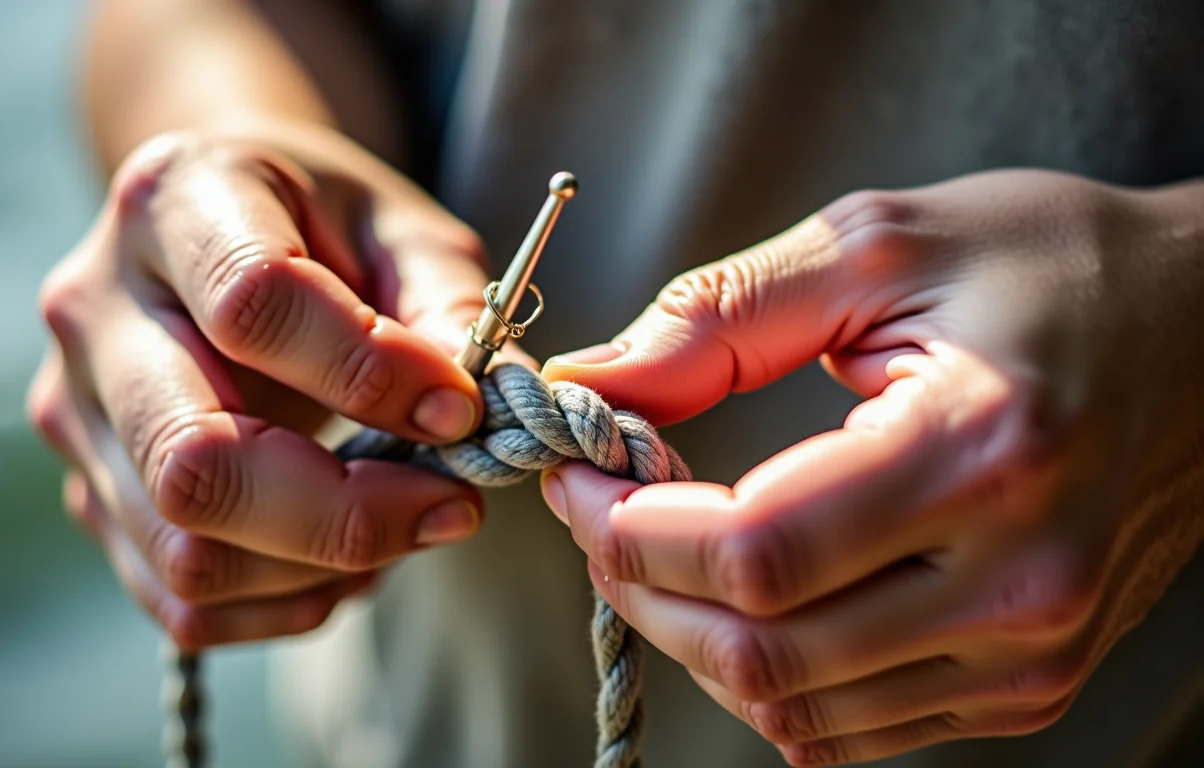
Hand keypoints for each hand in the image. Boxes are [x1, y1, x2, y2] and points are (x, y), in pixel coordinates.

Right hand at [27, 122, 505, 648]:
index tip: (460, 410)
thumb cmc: (326, 222)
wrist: (226, 224)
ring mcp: (80, 410)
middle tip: (450, 505)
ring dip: (323, 567)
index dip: (368, 374)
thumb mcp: (403, 228)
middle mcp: (98, 309)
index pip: (253, 307)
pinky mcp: (92, 490)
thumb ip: (452, 307)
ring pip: (186, 550)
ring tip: (407, 524)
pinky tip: (348, 560)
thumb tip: (489, 414)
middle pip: (194, 460)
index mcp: (175, 202)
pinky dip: (284, 601)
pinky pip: (180, 600)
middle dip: (344, 513)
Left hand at [540, 170, 1203, 764]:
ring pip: (795, 709)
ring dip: (692, 635)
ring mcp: (1031, 650)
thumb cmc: (1050, 267)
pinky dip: (767, 676)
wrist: (1202, 332)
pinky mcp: (1027, 682)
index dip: (631, 527)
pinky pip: (850, 728)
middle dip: (641, 587)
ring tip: (663, 546)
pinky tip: (746, 598)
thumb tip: (592, 382)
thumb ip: (723, 317)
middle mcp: (1020, 579)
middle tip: (599, 509)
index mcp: (984, 449)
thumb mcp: (880, 246)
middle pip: (763, 650)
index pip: (757, 551)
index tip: (576, 473)